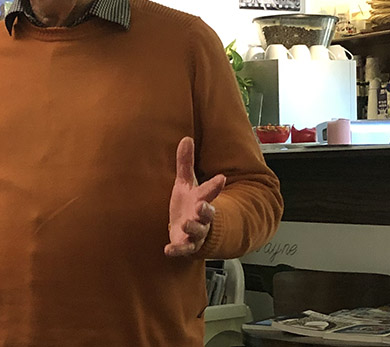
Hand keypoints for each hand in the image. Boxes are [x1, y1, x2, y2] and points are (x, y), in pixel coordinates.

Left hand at [165, 136, 224, 256]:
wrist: (187, 231)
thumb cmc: (187, 205)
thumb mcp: (185, 183)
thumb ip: (185, 163)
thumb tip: (186, 138)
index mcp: (201, 199)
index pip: (210, 191)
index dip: (215, 185)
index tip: (221, 178)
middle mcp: (200, 217)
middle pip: (207, 214)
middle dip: (206, 211)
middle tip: (202, 206)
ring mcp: (194, 232)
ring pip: (197, 232)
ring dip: (193, 228)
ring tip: (187, 223)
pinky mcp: (184, 245)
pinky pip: (182, 248)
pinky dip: (177, 250)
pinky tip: (168, 250)